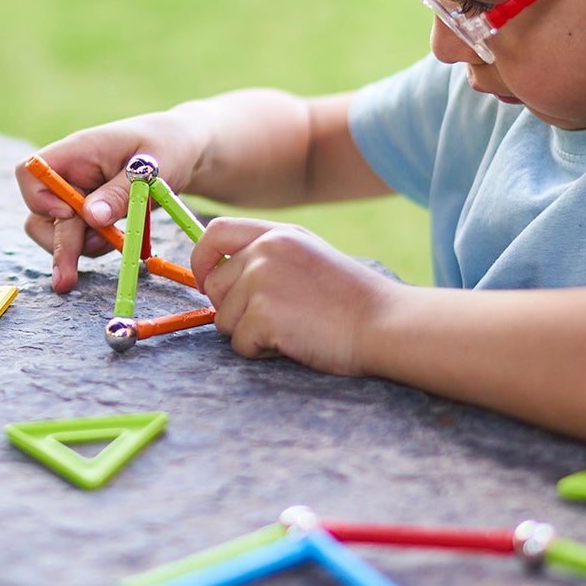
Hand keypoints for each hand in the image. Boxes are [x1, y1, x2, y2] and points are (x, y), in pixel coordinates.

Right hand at [16, 114, 200, 292]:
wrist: (181, 149)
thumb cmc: (166, 147)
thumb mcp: (150, 167)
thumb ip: (120, 192)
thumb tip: (91, 218)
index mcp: (77, 152)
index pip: (30, 171)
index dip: (38, 197)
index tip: (69, 214)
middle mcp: (70, 176)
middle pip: (39, 213)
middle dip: (58, 246)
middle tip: (67, 281)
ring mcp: (77, 197)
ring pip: (56, 232)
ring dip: (79, 249)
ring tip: (116, 244)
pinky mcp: (89, 215)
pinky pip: (80, 239)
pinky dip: (96, 248)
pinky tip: (120, 241)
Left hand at [195, 218, 398, 375]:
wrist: (384, 323)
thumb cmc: (352, 300)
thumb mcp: (310, 257)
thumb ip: (269, 256)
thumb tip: (221, 278)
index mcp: (277, 234)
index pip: (214, 233)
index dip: (201, 261)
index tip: (206, 283)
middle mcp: (264, 251)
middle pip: (214, 285)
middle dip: (233, 309)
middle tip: (273, 319)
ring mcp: (261, 282)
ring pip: (224, 319)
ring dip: (251, 333)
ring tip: (293, 328)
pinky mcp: (262, 315)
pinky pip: (240, 344)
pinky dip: (262, 352)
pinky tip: (295, 341)